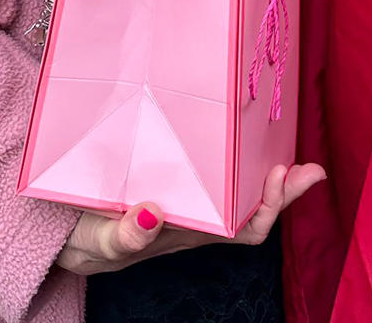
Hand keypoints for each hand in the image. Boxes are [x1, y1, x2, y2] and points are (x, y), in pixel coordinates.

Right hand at [54, 162, 325, 274]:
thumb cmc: (86, 236)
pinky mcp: (173, 176)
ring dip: (265, 171)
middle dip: (283, 189)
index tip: (281, 174)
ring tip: (288, 150)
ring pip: (238, 188)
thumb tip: (152, 214)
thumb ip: (125, 234)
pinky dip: (235, 154)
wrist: (62, 233)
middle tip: (309, 166)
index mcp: (189, 231)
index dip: (270, 206)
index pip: (244, 227)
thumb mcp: (100, 239)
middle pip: (253, 207)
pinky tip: (239, 132)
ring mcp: (188, 197)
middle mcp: (198, 216)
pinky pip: (214, 169)